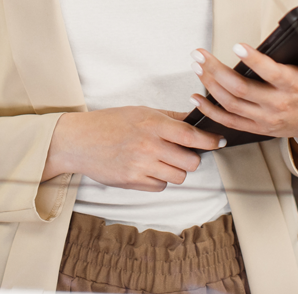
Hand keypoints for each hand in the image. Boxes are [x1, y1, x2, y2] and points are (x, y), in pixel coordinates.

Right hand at [43, 107, 225, 191]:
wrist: (79, 141)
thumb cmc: (108, 123)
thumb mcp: (140, 111)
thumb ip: (169, 117)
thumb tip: (195, 119)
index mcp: (152, 124)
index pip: (191, 135)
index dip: (209, 140)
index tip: (218, 141)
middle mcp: (149, 146)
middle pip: (191, 162)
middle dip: (190, 158)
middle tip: (182, 152)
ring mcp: (141, 166)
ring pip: (178, 176)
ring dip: (175, 170)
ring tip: (161, 159)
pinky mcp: (133, 182)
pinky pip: (160, 186)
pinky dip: (158, 179)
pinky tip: (147, 168)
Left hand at [189, 40, 297, 143]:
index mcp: (293, 86)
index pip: (271, 73)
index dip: (253, 60)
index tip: (237, 46)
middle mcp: (276, 104)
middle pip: (240, 88)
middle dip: (216, 70)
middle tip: (200, 54)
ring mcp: (264, 118)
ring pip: (230, 104)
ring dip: (209, 85)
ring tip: (197, 66)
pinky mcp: (256, 128)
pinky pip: (228, 121)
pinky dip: (210, 111)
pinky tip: (196, 97)